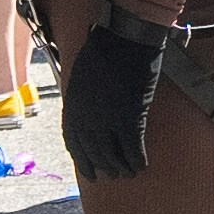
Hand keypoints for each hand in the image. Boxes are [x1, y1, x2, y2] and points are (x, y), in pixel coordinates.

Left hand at [63, 4, 168, 180]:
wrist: (123, 38)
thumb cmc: (106, 48)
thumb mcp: (83, 75)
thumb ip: (84, 96)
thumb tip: (91, 107)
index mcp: (72, 107)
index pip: (73, 142)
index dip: (82, 159)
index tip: (89, 169)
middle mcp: (85, 119)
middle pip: (93, 152)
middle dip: (102, 167)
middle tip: (111, 175)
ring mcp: (106, 121)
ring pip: (112, 156)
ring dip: (120, 168)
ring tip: (128, 174)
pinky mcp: (129, 119)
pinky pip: (132, 149)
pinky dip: (137, 161)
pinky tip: (142, 166)